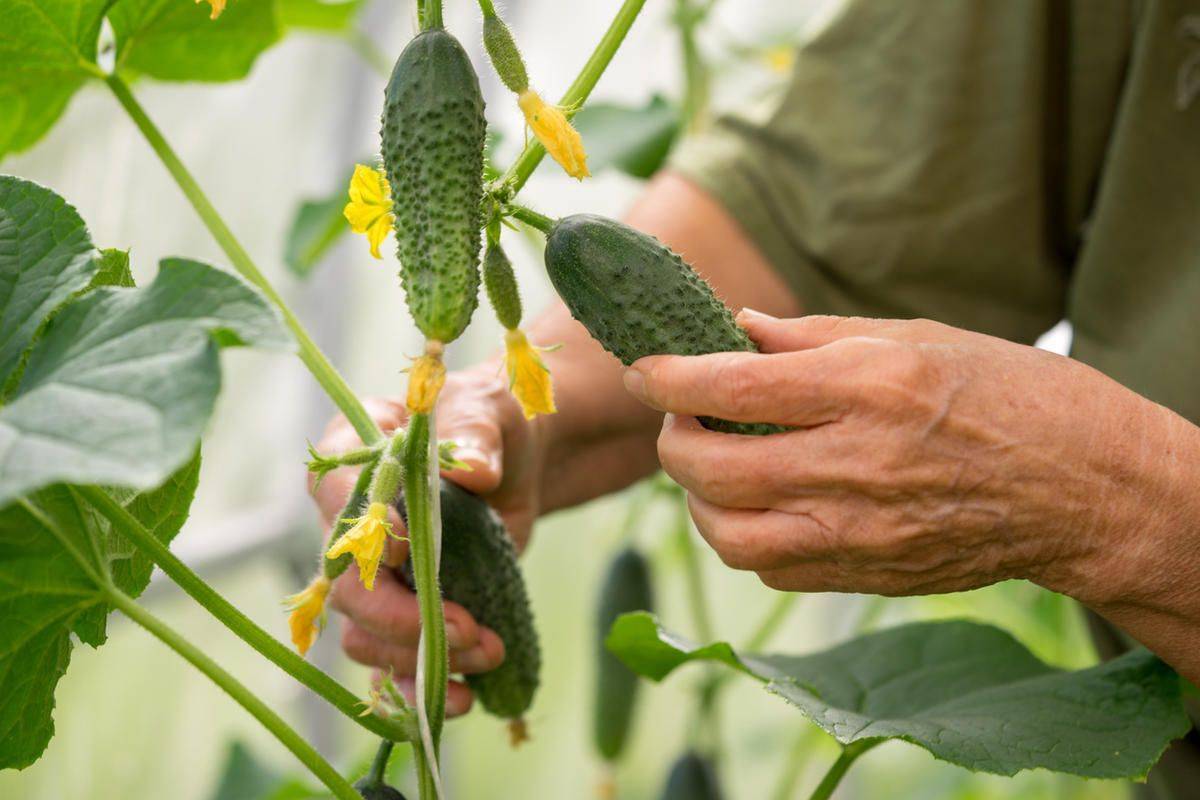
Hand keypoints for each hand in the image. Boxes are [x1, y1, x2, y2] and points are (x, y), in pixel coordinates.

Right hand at [310, 365, 542, 714]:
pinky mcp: (402, 611)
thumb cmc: (491, 420)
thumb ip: (477, 435)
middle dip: (403, 619)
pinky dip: (419, 689)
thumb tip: (473, 470)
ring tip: (489, 651)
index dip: (365, 531)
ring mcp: (372, 574)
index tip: (410, 547)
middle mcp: (348, 522)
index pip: (334, 496)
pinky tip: (461, 699)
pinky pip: (389, 664)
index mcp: (352, 455)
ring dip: (422, 656)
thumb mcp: (491, 410)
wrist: (518, 462)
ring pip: (364, 635)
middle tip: (470, 630)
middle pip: (346, 586)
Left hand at [622, 310, 1181, 605]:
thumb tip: (735, 328)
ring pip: (729, 536)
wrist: (1086, 487)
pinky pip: (772, 569)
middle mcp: (856, 465)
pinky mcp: (868, 577)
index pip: (732, 386)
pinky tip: (759, 504)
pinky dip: (744, 537)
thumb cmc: (1009, 394)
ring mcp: (861, 532)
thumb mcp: (914, 336)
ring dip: (698, 499)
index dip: (667, 377)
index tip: (643, 368)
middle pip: (711, 468)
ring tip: (713, 464)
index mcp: (868, 388)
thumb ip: (812, 336)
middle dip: (670, 439)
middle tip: (679, 415)